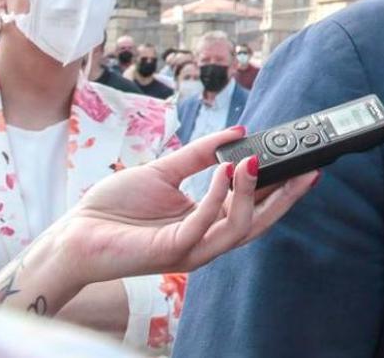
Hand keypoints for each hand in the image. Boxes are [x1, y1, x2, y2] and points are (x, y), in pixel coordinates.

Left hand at [54, 126, 318, 286]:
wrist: (76, 234)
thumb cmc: (114, 208)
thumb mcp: (164, 170)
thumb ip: (201, 154)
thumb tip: (238, 132)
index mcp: (207, 222)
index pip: (256, 208)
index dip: (283, 189)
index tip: (306, 165)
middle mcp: (205, 240)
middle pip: (260, 223)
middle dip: (286, 197)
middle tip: (307, 169)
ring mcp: (191, 249)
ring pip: (240, 228)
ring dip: (252, 193)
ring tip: (253, 161)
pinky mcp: (172, 251)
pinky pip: (205, 224)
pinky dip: (218, 196)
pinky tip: (225, 172)